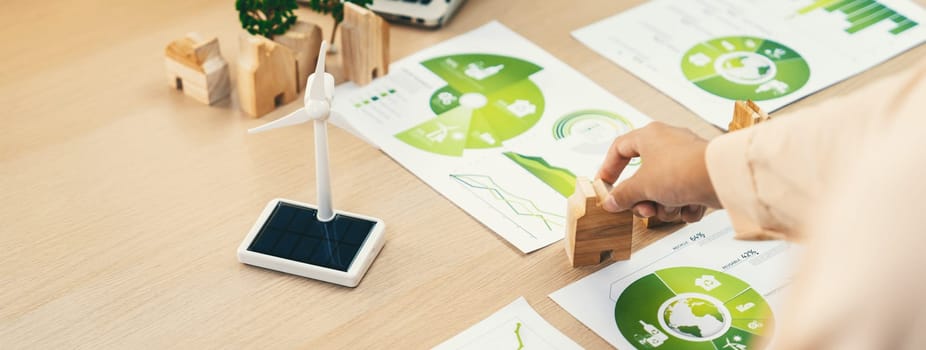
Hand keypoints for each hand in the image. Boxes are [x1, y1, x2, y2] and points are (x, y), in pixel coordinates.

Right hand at [597, 122, 719, 222]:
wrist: (720, 178)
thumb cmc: (679, 170)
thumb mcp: (641, 186)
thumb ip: (623, 195)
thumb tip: (610, 202)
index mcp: (649, 136)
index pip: (619, 148)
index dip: (608, 168)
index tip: (605, 185)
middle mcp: (668, 144)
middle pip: (644, 177)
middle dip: (643, 199)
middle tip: (643, 209)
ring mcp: (686, 160)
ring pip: (664, 189)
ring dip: (665, 206)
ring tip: (671, 208)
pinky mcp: (701, 175)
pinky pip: (684, 195)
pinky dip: (685, 206)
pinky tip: (690, 207)